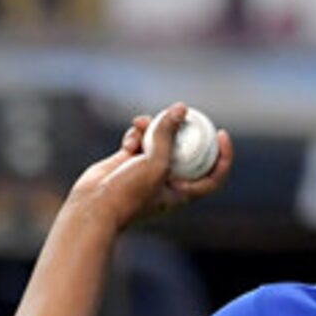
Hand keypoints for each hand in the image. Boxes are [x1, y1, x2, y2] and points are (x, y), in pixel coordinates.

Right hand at [65, 104, 233, 231]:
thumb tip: (180, 108)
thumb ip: (168, 135)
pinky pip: (139, 141)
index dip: (223, 155)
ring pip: (159, 141)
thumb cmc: (127, 195)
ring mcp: (147, 172)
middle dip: (180, 130)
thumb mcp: (155, 163)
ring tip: (141, 123)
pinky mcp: (128, 163)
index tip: (221, 133)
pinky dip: (136, 135)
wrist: (92, 207)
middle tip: (179, 113)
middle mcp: (166, 182)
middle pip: (185, 151)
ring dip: (153, 128)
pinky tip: (128, 140)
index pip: (213, 176)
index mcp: (181, 192)